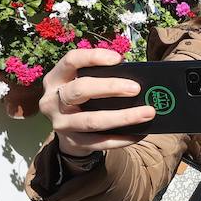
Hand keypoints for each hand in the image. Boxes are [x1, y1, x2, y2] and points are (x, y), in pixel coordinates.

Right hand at [39, 48, 156, 155]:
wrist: (68, 132)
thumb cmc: (83, 99)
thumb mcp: (83, 83)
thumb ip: (101, 77)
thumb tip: (138, 78)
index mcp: (56, 78)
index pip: (71, 60)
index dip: (94, 57)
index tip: (119, 59)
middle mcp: (52, 100)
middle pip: (80, 89)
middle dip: (110, 87)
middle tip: (136, 88)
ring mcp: (62, 124)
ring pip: (92, 120)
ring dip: (123, 117)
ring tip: (148, 113)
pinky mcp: (73, 143)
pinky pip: (101, 142)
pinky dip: (122, 138)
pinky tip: (139, 133)